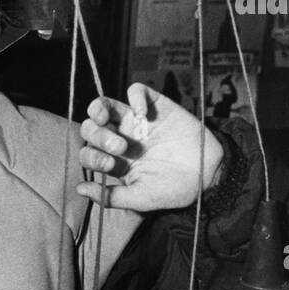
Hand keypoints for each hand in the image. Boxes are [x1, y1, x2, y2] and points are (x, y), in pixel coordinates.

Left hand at [77, 83, 223, 211]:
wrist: (209, 175)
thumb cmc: (173, 190)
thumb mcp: (141, 198)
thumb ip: (111, 196)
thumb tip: (79, 189)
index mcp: (113, 161)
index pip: (88, 153)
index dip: (92, 157)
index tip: (112, 166)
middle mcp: (119, 138)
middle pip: (91, 128)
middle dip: (97, 136)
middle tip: (120, 148)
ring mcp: (135, 121)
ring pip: (104, 105)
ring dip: (98, 108)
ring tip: (103, 116)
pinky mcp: (155, 106)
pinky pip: (136, 91)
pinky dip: (134, 96)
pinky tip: (141, 112)